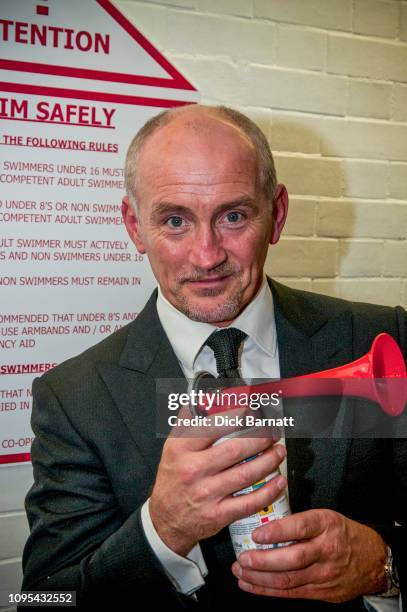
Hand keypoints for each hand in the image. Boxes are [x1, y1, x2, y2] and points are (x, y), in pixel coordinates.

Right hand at [150, 411, 286, 556]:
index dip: (237, 415)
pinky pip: (249, 501)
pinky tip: (278, 480)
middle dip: (261, 438)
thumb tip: (207, 399)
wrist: (165, 519)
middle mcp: (193, 470)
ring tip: (278, 451)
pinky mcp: (217, 515)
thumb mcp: (171, 447)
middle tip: (272, 432)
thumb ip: (187, 421)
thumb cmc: (172, 480)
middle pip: (236, 449)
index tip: (252, 410)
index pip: (213, 426)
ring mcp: (206, 494)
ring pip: (246, 474)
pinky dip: (268, 491)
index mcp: (181, 449)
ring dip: (269, 461)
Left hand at [232, 509, 387, 601]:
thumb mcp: (326, 517)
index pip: (300, 527)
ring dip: (260, 577)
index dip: (276, 531)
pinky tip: (250, 585)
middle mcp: (326, 550)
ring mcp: (324, 574)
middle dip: (263, 560)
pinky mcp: (321, 592)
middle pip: (292, 559)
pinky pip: (290, 593)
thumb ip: (300, 520)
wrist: (373, 560)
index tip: (257, 533)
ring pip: (288, 579)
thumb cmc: (343, 534)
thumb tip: (265, 517)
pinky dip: (267, 590)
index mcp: (326, 525)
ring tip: (241, 570)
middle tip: (243, 557)